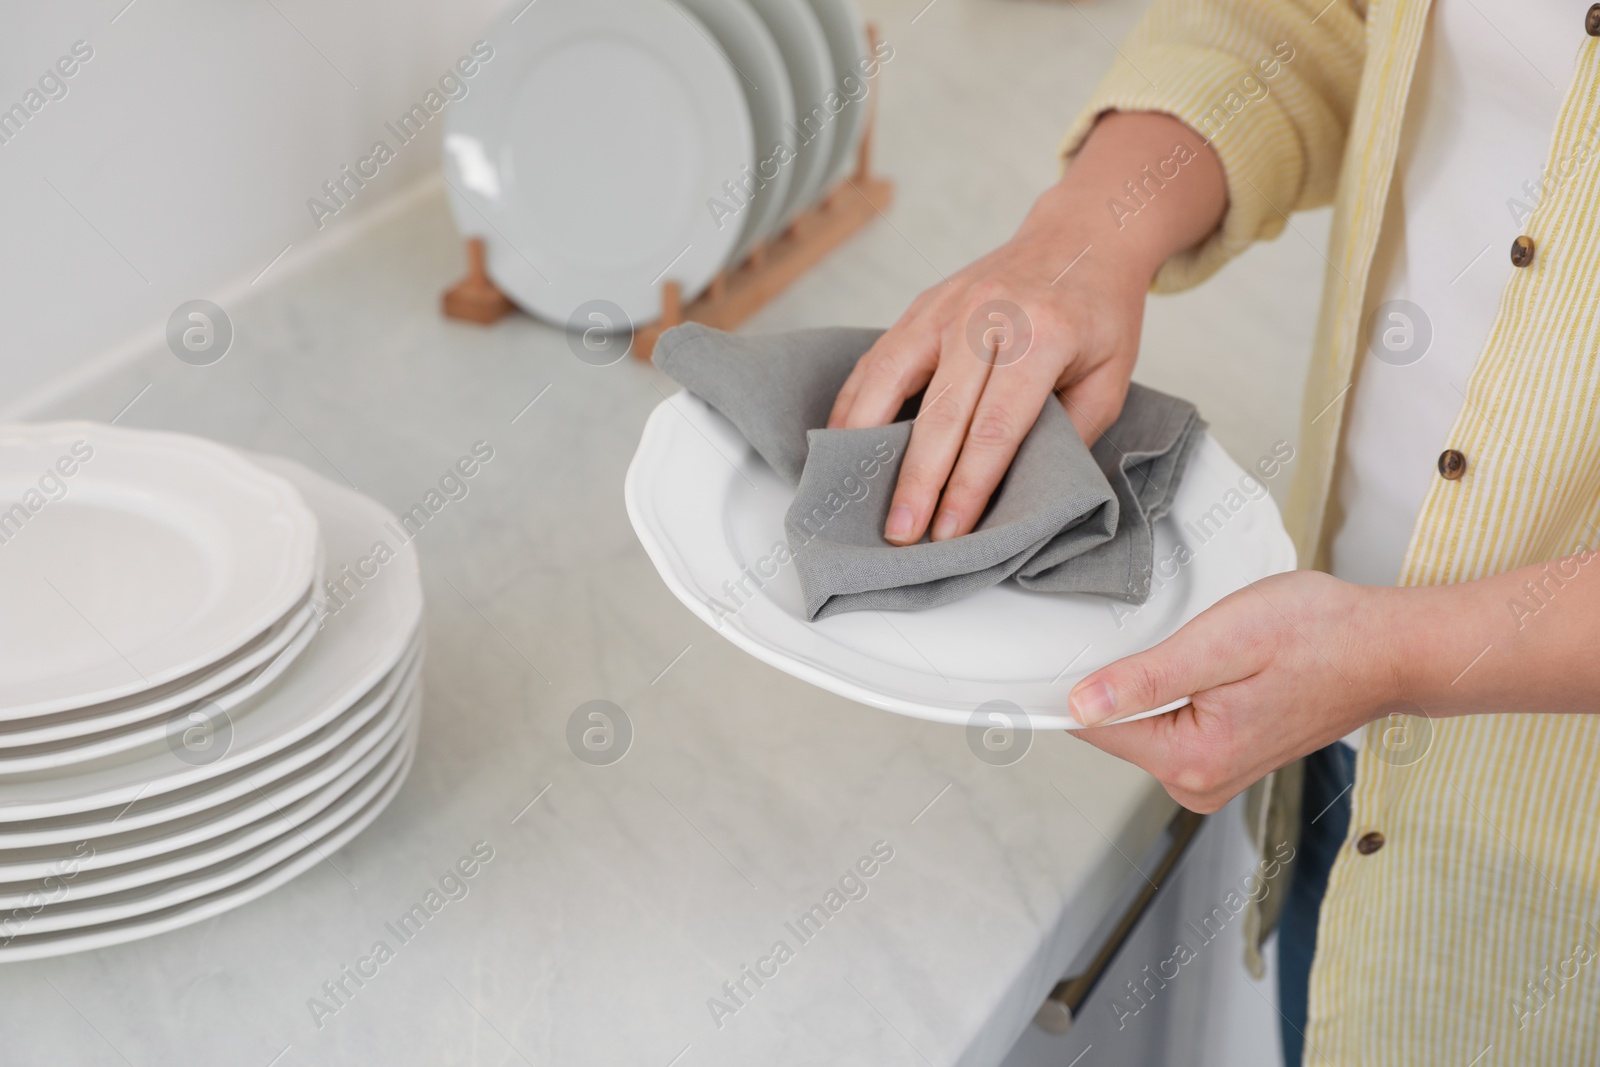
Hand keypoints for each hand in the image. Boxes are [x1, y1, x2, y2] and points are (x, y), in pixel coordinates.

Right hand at [828, 219, 1147, 544]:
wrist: (1082, 237)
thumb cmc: (1098, 315)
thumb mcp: (1111, 379)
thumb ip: (1069, 433)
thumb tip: (1019, 490)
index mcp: (1043, 336)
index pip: (996, 428)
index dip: (968, 486)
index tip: (950, 532)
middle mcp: (987, 316)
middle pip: (940, 412)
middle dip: (917, 480)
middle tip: (900, 531)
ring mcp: (946, 307)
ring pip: (890, 377)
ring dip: (867, 441)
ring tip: (851, 488)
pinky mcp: (921, 306)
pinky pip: (876, 358)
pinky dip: (855, 402)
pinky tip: (843, 441)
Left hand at [1067, 571, 1402, 812]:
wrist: (1385, 651)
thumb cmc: (1320, 636)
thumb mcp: (1223, 641)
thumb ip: (1147, 679)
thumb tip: (1080, 706)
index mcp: (1194, 760)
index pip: (1093, 727)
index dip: (1081, 683)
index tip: (1087, 656)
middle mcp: (1199, 782)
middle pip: (1116, 727)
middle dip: (1129, 681)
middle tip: (1177, 642)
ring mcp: (1212, 775)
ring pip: (1142, 725)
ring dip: (1157, 685)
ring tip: (1209, 654)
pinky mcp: (1223, 760)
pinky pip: (1169, 725)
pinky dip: (1177, 694)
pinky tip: (1215, 670)